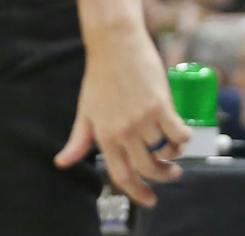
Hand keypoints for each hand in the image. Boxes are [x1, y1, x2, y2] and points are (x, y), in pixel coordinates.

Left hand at [55, 24, 190, 206]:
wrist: (114, 44)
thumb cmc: (98, 77)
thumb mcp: (84, 110)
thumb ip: (77, 140)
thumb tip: (61, 163)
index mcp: (104, 135)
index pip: (122, 175)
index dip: (137, 192)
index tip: (150, 200)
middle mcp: (123, 131)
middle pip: (149, 169)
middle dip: (163, 176)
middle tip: (171, 173)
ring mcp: (143, 119)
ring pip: (166, 152)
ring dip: (173, 155)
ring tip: (173, 147)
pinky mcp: (161, 106)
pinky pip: (180, 135)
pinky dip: (183, 139)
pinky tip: (180, 133)